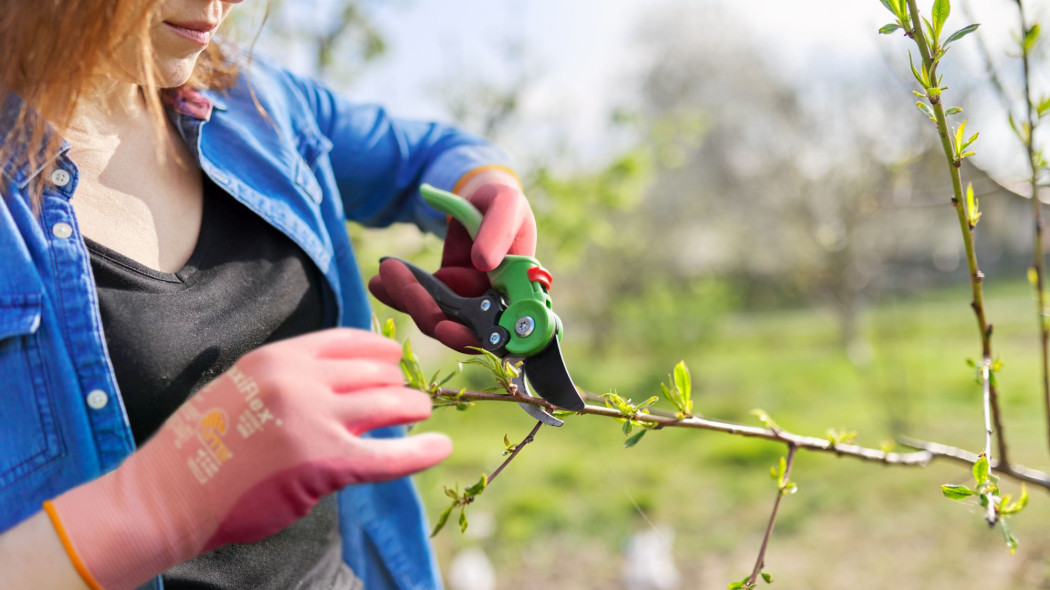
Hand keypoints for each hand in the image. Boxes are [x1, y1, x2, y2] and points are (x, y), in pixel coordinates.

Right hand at [45, 329, 449, 589]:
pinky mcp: (324, 465)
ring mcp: (313, 421)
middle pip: (375, 370)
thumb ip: (287, 377)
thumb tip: (338, 378)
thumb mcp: (240, 387)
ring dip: (413, 407)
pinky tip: (440, 447)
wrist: (165, 495)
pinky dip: (420, 451)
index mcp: (279, 358)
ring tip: (422, 412)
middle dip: (399, 381)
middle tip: (410, 394)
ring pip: (388, 403)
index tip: (396, 357)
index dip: (381, 349)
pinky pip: (388, 455)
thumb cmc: (199, 448)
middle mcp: (299, 381)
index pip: (349, 341)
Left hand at [369, 179, 535, 351]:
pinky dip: (399, 294)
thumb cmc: (502, 201)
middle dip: (427, 312)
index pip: (497, 329)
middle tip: (403, 285)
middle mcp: (494, 304)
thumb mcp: (506, 206)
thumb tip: (483, 262)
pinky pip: (422, 299)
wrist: (483, 196)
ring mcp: (468, 300)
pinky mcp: (446, 291)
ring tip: (385, 274)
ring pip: (435, 315)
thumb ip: (499, 232)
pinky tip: (379, 282)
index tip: (443, 327)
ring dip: (407, 301)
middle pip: (459, 326)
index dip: (470, 336)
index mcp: (517, 291)